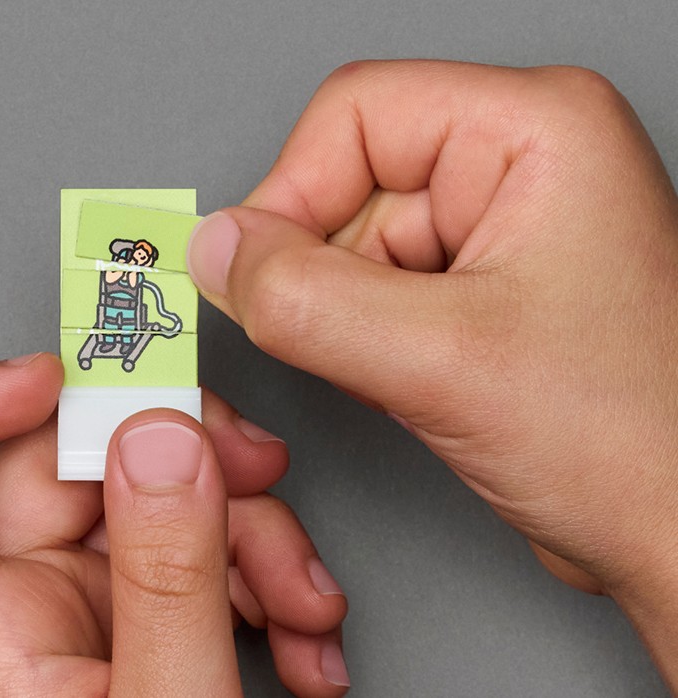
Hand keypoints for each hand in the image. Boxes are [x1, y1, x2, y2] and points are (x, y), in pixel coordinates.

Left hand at [0, 354, 348, 695]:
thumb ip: (164, 583)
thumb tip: (153, 443)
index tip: (55, 375)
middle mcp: (31, 616)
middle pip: (71, 470)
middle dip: (179, 456)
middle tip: (254, 467)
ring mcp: (96, 613)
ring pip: (154, 498)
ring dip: (250, 530)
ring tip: (303, 601)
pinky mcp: (154, 619)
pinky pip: (199, 547)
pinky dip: (264, 572)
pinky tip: (302, 628)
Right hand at [185, 60, 677, 685]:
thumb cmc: (635, 441)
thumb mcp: (441, 360)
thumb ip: (305, 297)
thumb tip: (216, 250)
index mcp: (534, 130)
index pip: (354, 115)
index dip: (289, 194)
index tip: (256, 275)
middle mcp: (519, 164)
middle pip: (347, 183)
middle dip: (328, 276)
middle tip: (364, 346)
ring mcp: (501, 229)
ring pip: (353, 247)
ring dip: (350, 320)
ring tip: (417, 374)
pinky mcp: (482, 288)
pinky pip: (376, 292)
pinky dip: (367, 343)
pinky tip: (417, 383)